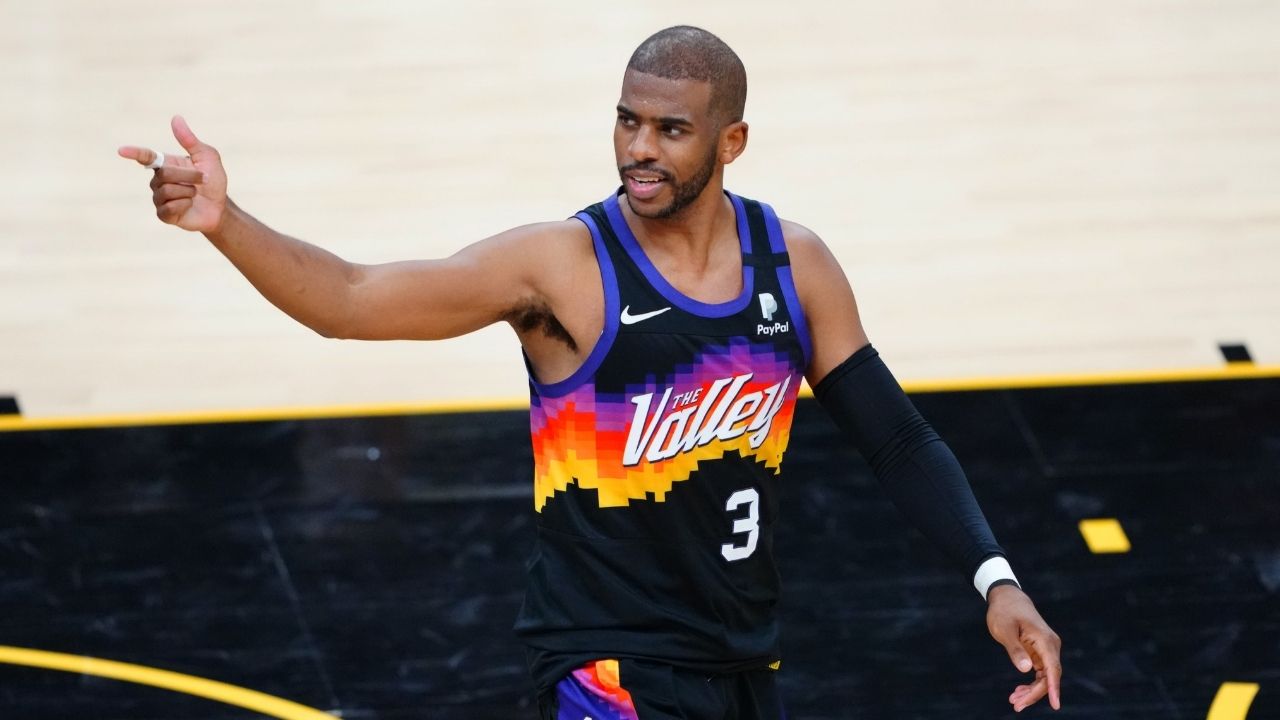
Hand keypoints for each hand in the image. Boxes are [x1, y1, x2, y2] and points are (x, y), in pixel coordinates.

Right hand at [118, 116, 227, 232]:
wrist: (220, 206)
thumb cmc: (213, 180)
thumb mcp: (207, 157)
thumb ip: (190, 140)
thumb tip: (176, 118)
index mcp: (166, 164)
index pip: (146, 156)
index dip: (134, 153)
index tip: (121, 150)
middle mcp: (158, 180)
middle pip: (165, 174)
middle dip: (189, 176)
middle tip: (202, 179)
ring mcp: (159, 197)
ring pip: (168, 191)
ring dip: (189, 191)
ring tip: (194, 194)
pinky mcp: (164, 214)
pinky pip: (170, 207)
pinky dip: (185, 204)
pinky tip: (189, 205)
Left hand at [986, 584, 1061, 711]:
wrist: (1008, 598)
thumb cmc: (1004, 612)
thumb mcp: (1004, 629)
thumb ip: (1015, 649)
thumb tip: (1026, 670)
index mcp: (1045, 640)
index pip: (1053, 669)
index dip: (1054, 688)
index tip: (1056, 705)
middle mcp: (1050, 646)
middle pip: (1049, 677)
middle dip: (1035, 694)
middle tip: (1016, 705)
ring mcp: (1047, 649)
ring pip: (1045, 677)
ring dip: (1032, 691)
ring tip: (1014, 701)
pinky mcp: (1041, 652)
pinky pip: (1040, 672)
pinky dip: (1031, 683)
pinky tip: (1019, 691)